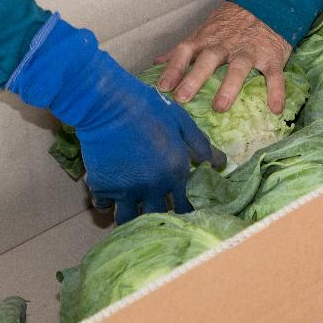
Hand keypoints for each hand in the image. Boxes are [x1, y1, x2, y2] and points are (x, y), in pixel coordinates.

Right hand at [7, 15, 213, 222]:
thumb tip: (220, 163)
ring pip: (128, 219)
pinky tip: (109, 195)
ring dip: (130, 216)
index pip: (185, 207)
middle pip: (158, 216)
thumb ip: (200, 145)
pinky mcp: (102, 186)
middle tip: (153, 210)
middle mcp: (153, 188)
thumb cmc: (148, 107)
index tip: (178, 208)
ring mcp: (126, 190)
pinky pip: (103, 206)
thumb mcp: (181, 122)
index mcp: (174, 173)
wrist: (108, 103)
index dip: (182, 210)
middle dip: (157, 215)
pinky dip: (106, 203)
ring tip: (129, 210)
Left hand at [155, 2, 291, 114]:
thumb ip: (183, 50)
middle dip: (195, 78)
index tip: (162, 87)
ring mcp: (249, 50)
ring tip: (220, 107)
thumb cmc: (230, 23)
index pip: (185, 51)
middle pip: (208, 59)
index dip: (173, 68)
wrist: (267, 3)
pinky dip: (276, 91)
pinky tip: (274, 108)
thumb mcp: (204, 31)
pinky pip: (274, 75)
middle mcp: (225, 45)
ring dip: (229, 86)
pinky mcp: (272, 57)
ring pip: (239, 67)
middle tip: (182, 98)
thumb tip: (157, 64)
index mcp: (207, 39)